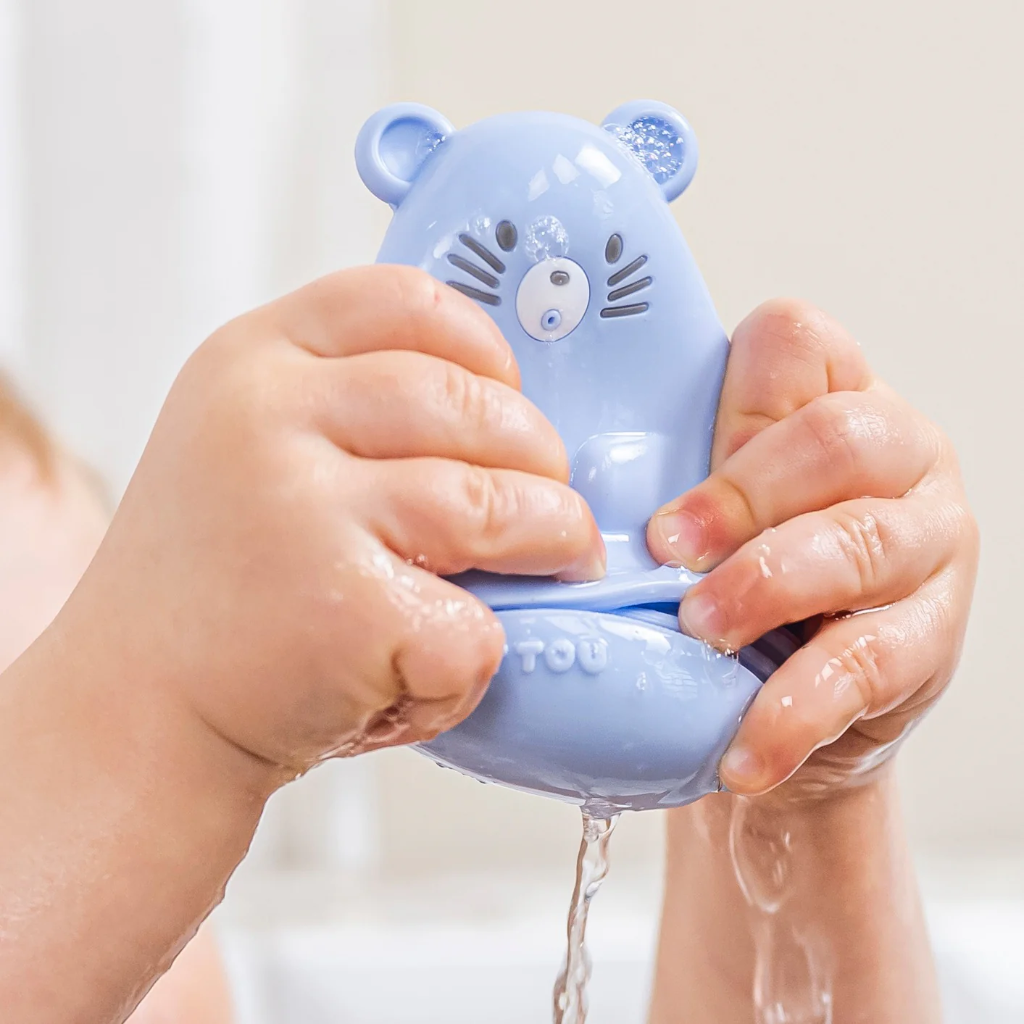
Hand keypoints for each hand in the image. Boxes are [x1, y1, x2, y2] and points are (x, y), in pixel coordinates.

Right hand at [69, 265, 604, 778]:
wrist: (133, 711)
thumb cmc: (218, 585)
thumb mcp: (248, 446)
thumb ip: (347, 408)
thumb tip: (506, 412)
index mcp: (252, 361)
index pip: (404, 302)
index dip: (484, 347)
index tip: (509, 394)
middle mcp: (268, 419)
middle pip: (470, 403)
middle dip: (538, 457)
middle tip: (550, 507)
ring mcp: (304, 512)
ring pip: (494, 502)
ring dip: (550, 537)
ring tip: (551, 564)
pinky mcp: (345, 611)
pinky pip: (474, 622)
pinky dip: (479, 654)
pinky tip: (435, 668)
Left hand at [647, 299, 977, 797]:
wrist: (791, 704)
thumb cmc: (742, 582)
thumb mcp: (712, 514)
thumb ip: (674, 474)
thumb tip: (563, 482)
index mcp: (834, 398)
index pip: (795, 343)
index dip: (733, 399)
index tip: (673, 468)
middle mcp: (899, 456)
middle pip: (836, 439)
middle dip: (741, 498)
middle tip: (669, 550)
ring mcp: (928, 543)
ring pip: (860, 542)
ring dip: (765, 586)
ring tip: (701, 630)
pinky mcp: (933, 637)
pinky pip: (868, 663)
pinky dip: (795, 709)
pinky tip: (746, 745)